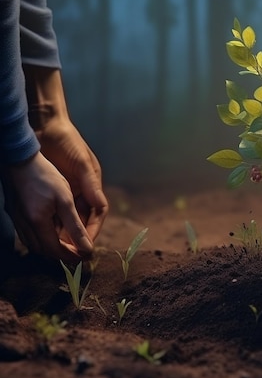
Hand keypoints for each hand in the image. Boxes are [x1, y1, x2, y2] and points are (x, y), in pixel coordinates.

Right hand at [2, 152, 93, 260]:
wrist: (19, 158)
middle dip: (62, 254)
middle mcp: (24, 225)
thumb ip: (75, 226)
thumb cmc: (44, 175)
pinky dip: (42, 237)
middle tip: (78, 252)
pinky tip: (51, 231)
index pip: (55, 250)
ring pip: (34, 244)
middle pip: (44, 250)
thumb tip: (86, 248)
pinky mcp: (15, 212)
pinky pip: (28, 233)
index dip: (71, 256)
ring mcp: (17, 219)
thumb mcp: (65, 200)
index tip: (85, 256)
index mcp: (38, 223)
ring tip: (68, 244)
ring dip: (51, 247)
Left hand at [33, 115, 107, 244]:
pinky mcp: (50, 188)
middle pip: (82, 218)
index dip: (93, 229)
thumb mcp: (82, 163)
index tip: (87, 245)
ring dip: (63, 232)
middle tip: (72, 252)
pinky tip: (43, 232)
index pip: (97, 213)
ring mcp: (65, 189)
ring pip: (66, 217)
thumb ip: (91, 185)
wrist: (45, 125)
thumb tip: (101, 207)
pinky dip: (50, 221)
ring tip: (57, 248)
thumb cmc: (67, 141)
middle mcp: (81, 190)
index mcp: (92, 185)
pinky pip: (51, 210)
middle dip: (78, 236)